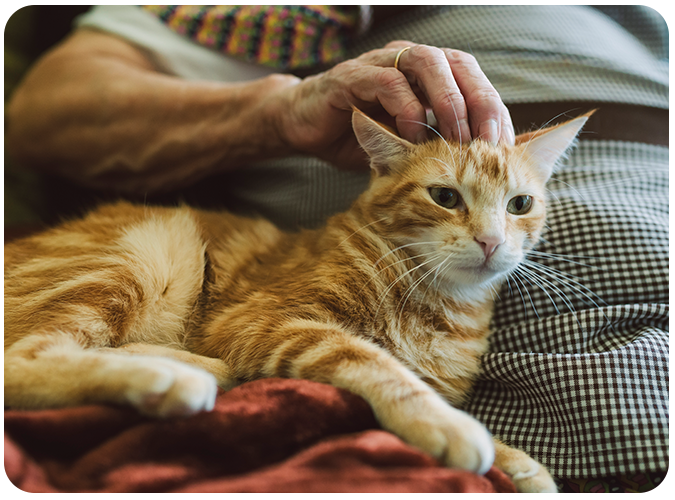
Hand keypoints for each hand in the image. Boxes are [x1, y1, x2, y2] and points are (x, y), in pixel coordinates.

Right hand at [269, 41, 513, 169]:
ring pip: (427, 63)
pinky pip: (386, 81)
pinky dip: (406, 107)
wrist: (305, 127)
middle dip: (479, 103)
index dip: (493, 110)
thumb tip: (487, 167)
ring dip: (447, 101)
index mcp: (429, 75)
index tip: (506, 146)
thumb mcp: (409, 146)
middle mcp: (409, 62)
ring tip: (456, 138)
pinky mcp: (352, 76)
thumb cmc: (361, 137)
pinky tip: (414, 136)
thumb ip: (440, 147)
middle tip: (490, 142)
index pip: (474, 81)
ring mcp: (380, 63)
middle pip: (458, 65)